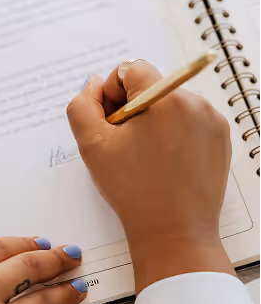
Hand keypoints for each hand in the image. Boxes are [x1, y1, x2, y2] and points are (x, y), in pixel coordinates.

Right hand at [67, 60, 234, 292]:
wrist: (174, 234)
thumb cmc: (133, 191)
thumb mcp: (92, 146)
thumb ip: (82, 105)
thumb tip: (93, 84)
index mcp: (164, 97)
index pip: (131, 69)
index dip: (111, 93)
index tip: (110, 123)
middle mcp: (195, 102)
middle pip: (151, 86)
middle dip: (131, 109)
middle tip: (123, 145)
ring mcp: (212, 120)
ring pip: (170, 104)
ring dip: (152, 121)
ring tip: (145, 157)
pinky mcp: (220, 139)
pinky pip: (189, 122)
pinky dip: (173, 134)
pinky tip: (164, 162)